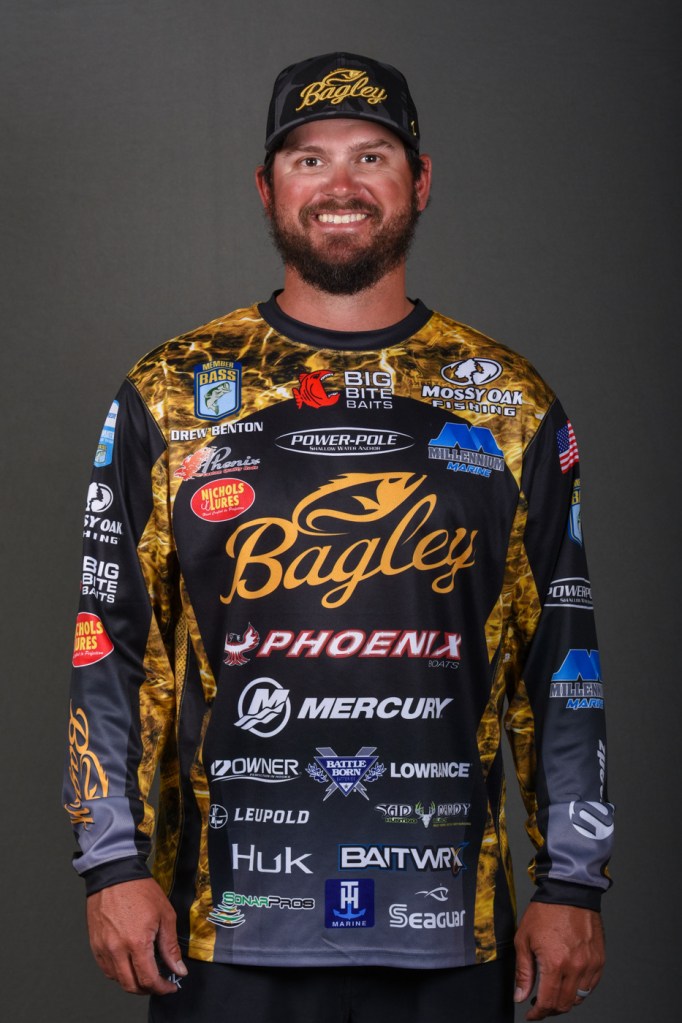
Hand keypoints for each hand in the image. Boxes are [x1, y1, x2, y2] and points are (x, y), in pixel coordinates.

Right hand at [86, 877, 187, 994]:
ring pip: (117, 980)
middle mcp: (117, 949)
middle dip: (148, 989)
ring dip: (133, 982)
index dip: (162, 988)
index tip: (170, 986)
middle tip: (159, 984)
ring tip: (145, 973)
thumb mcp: (165, 915)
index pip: (149, 979)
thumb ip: (170, 947)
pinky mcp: (95, 944)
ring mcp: (103, 948)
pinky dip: (119, 973)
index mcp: (136, 942)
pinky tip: (129, 964)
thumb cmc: (140, 890)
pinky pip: (106, 969)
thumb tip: (178, 969)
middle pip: (131, 985)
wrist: (115, 874)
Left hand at [513, 902, 604, 1018]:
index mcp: (555, 964)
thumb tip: (521, 996)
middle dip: (550, 1010)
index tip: (532, 1015)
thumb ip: (523, 972)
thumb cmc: (545, 911)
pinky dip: (579, 990)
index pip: (548, 1002)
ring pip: (579, 998)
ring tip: (553, 993)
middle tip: (540, 1006)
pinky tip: (568, 982)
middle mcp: (576, 967)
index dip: (538, 1014)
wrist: (569, 892)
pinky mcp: (599, 960)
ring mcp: (590, 964)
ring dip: (565, 1001)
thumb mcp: (524, 939)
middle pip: (565, 1004)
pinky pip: (591, 986)